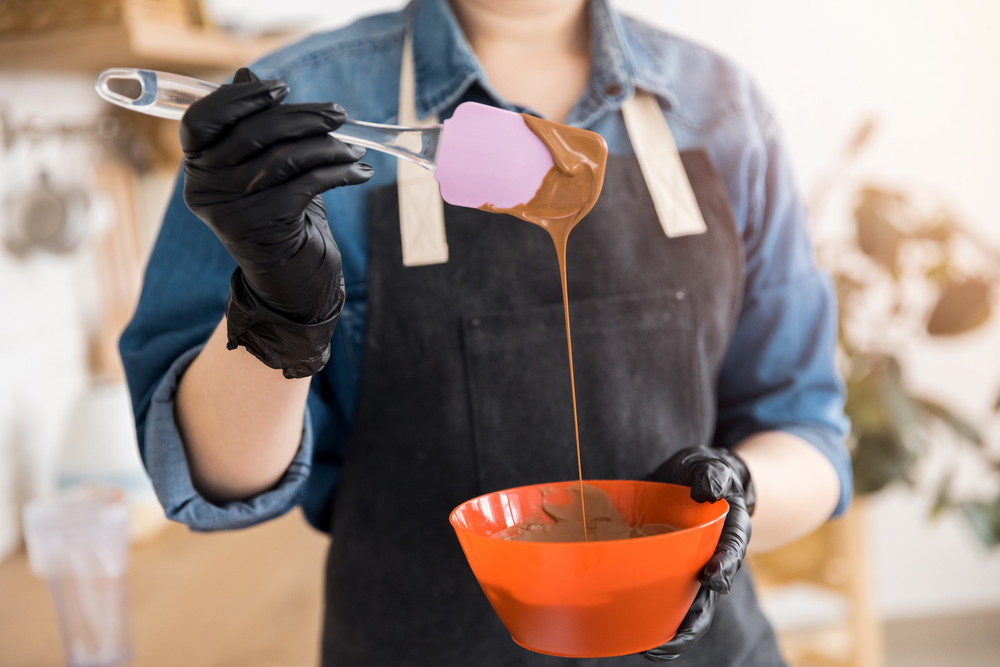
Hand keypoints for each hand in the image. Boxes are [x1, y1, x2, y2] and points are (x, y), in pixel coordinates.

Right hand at [181, 67, 372, 377]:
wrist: (291, 280)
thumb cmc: (279, 215)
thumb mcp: (264, 168)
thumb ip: (253, 127)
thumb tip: (247, 75)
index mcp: (197, 168)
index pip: (202, 119)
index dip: (240, 98)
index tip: (283, 88)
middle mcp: (203, 188)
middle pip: (253, 133)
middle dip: (302, 118)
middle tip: (338, 115)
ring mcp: (229, 210)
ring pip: (284, 158)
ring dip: (328, 147)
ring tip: (353, 148)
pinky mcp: (261, 227)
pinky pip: (306, 185)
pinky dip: (339, 173)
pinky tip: (360, 172)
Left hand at [643, 446, 755, 660]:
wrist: (700, 482)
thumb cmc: (707, 474)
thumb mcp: (712, 464)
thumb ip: (713, 473)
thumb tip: (709, 490)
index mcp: (729, 532)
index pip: (731, 550)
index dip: (724, 565)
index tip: (713, 577)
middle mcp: (714, 560)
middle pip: (709, 596)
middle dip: (694, 620)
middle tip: (675, 637)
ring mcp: (692, 572)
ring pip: (688, 609)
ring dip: (673, 633)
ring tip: (651, 650)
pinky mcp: (671, 574)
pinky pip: (665, 601)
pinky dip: (652, 621)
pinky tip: (632, 637)